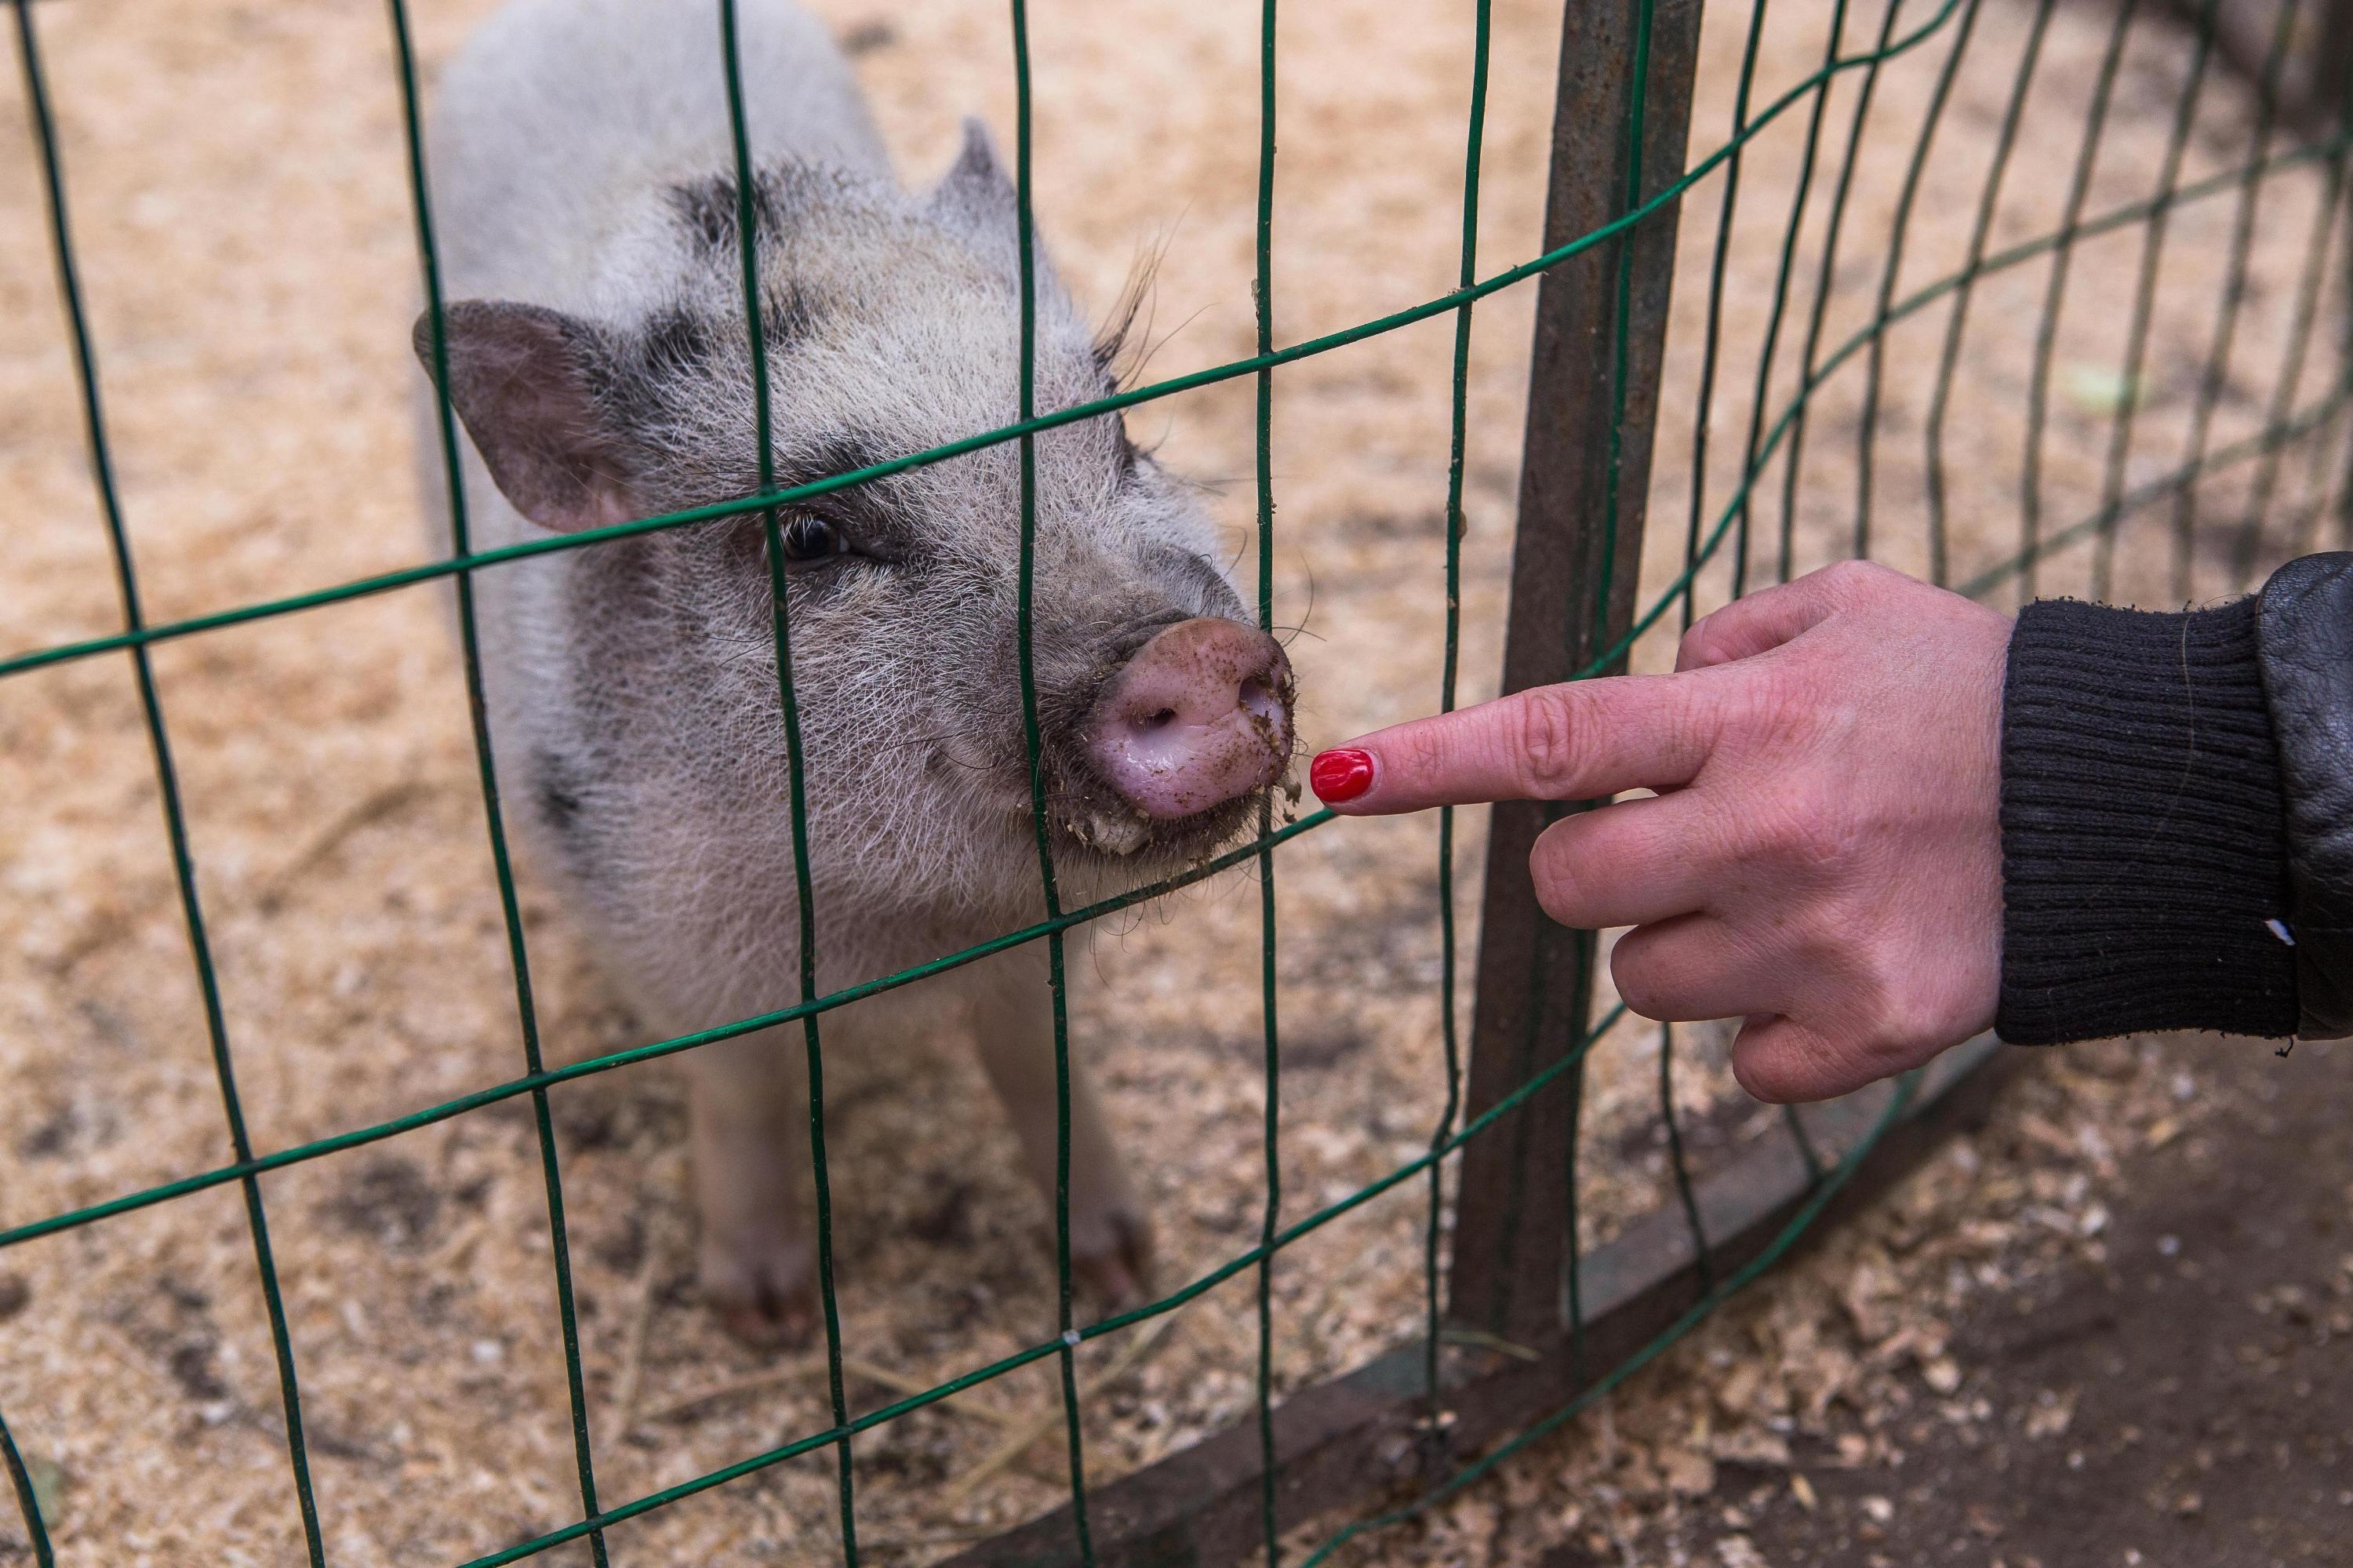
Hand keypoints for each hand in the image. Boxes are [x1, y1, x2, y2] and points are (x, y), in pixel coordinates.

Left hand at [1309, 560, 2009, 1102]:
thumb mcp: (1848, 608)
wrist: (2132, 805)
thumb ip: (1723, 641)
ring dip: (1688, 942)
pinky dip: (1770, 1023)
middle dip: (1593, 867)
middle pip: (1567, 889)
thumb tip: (1645, 688)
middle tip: (1682, 837)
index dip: (1432, 759)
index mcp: (1748, 718)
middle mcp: (1766, 831)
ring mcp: (1813, 942)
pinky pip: (1739, 1060)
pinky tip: (1838, 959)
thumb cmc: (1965, 691)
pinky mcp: (1866, 1030)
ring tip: (1792, 892)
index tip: (1338, 776)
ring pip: (1643, 981)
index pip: (1553, 740)